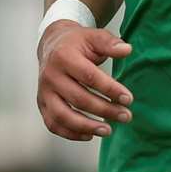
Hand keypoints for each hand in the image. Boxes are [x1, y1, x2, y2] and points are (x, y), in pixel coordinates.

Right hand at [37, 22, 132, 141]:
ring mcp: (44, 91)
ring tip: (108, 130)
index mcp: (64, 56)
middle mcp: (50, 75)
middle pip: (79, 98)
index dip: (110, 89)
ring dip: (87, 126)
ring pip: (63, 115)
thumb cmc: (77, 43)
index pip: (89, 77)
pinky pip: (53, 124)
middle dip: (105, 110)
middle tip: (126, 116)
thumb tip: (127, 50)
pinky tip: (89, 134)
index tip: (128, 99)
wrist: (52, 44)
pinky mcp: (42, 103)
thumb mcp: (93, 37)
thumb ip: (110, 43)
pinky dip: (71, 134)